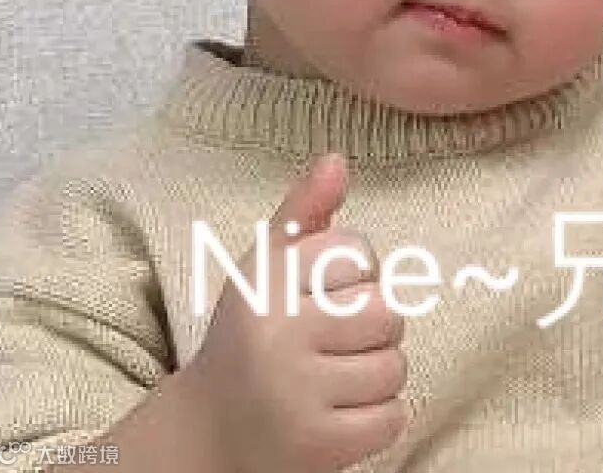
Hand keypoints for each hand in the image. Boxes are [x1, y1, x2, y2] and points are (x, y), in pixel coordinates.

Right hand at [180, 154, 409, 472]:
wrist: (206, 436)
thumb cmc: (250, 336)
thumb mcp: (265, 268)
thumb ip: (304, 213)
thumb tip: (338, 157)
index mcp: (262, 286)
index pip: (360, 255)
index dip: (353, 276)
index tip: (318, 296)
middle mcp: (275, 338)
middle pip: (387, 311)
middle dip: (371, 326)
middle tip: (330, 342)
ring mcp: (296, 397)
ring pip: (395, 366)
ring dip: (376, 374)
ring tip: (333, 378)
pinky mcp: (318, 448)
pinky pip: (394, 417)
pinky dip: (378, 419)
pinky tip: (339, 415)